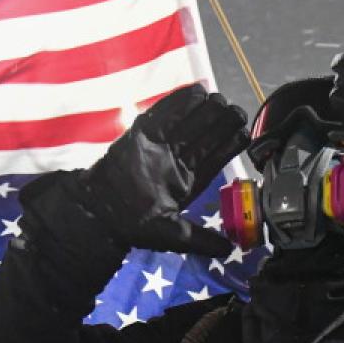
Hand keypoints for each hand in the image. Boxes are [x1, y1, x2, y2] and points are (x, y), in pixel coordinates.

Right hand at [80, 84, 248, 256]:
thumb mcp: (174, 235)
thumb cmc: (135, 225)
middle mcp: (177, 160)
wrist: (100, 211)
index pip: (215, 157)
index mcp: (189, 180)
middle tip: (233, 110)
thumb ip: (201, 240)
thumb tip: (228, 251)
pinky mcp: (142, 134)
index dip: (230, 143)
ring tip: (219, 99)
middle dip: (220, 122)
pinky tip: (195, 91)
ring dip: (205, 110)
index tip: (243, 131)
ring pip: (188, 122)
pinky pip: (163, 114)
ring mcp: (160, 145)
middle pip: (205, 135)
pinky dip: (178, 102)